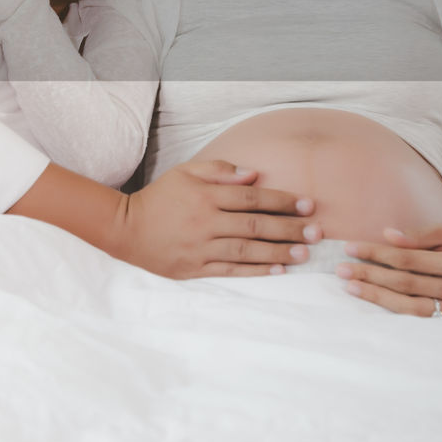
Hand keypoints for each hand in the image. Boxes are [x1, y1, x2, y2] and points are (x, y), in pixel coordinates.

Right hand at [118, 159, 320, 279]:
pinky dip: (256, 270)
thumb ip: (219, 170)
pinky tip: (277, 270)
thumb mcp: (185, 172)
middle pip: (255, 225)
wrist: (126, 229)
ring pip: (247, 250)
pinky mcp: (195, 268)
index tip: (307, 205)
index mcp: (205, 195)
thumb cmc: (159, 197)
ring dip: (279, 252)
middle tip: (316, 232)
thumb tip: (254, 174)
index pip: (252, 198)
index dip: (282, 201)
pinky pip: (231, 270)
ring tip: (304, 254)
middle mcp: (206, 221)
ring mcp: (201, 247)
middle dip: (289, 228)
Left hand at [337, 226, 441, 316]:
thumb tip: (387, 235)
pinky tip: (373, 306)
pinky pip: (421, 320)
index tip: (350, 248)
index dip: (377, 253)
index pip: (408, 258)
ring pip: (410, 306)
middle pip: (406, 283)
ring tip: (350, 288)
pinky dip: (395, 312)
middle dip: (370, 275)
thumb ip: (421, 236)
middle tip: (341, 269)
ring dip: (377, 297)